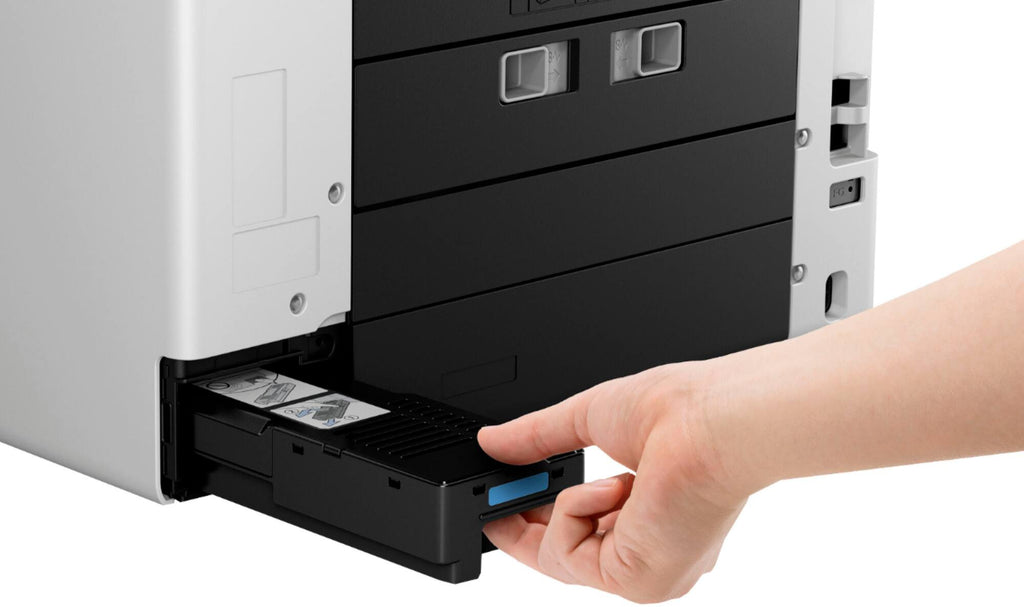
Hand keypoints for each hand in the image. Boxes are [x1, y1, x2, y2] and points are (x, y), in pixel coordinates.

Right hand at [478, 363, 747, 602]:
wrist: (712, 422)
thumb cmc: (679, 413)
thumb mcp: (588, 420)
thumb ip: (537, 436)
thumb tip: (493, 440)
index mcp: (650, 517)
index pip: (583, 537)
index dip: (537, 524)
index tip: (503, 510)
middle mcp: (652, 552)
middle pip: (565, 558)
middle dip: (528, 527)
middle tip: (494, 504)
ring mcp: (647, 573)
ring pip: (561, 558)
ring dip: (567, 506)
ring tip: (609, 477)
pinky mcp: (638, 582)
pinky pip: (569, 555)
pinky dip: (576, 512)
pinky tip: (613, 488)